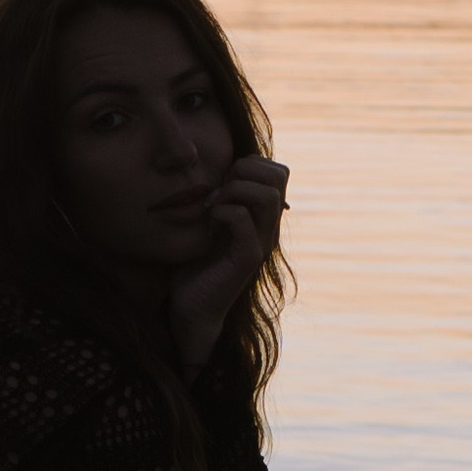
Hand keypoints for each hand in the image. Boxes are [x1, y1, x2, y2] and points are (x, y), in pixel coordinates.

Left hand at [165, 155, 287, 376]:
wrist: (192, 306)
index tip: (222, 182)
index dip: (250, 164)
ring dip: (234, 191)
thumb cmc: (195, 262)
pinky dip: (222, 213)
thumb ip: (218, 196)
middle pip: (280, 176)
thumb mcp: (208, 221)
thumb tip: (210, 166)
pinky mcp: (247, 258)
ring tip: (212, 206)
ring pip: (267, 196)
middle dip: (244, 172)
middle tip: (218, 191)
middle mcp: (268, 226)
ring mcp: (261, 242)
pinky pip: (243, 219)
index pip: (278, 171)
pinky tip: (208, 226)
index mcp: (262, 214)